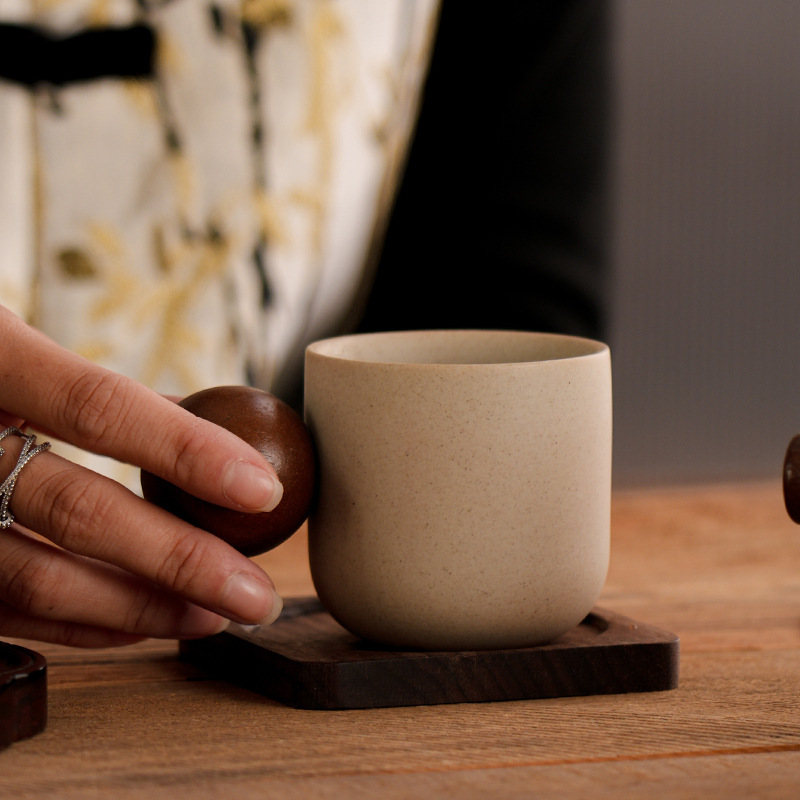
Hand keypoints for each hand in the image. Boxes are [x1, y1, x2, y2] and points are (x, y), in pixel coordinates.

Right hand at [0, 305, 284, 646]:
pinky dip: (79, 623)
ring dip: (138, 607)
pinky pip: (4, 611)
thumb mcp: (9, 347)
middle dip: (180, 560)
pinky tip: (140, 624)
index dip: (186, 451)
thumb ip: (88, 393)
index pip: (99, 406)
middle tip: (254, 593)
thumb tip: (195, 432)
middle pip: (76, 510)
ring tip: (213, 617)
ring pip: (35, 578)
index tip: (264, 488)